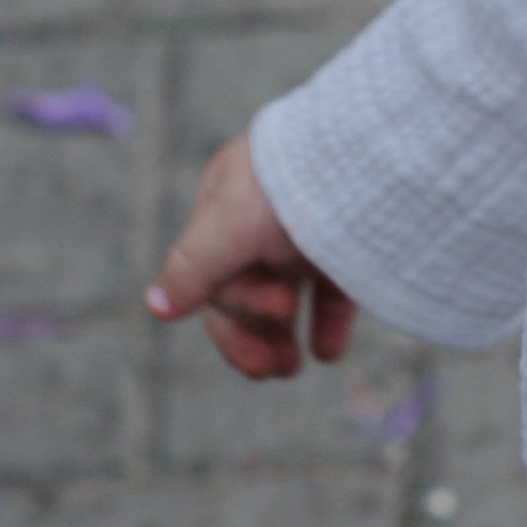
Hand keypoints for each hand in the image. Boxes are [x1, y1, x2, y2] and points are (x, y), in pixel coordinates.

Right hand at [145, 131, 357, 380]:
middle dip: (256, 335)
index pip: (213, 279)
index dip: (232, 324)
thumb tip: (155, 306)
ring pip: (287, 293)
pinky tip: (327, 353)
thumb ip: (193, 268)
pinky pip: (333, 290)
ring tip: (292, 369)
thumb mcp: (229, 225)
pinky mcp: (351, 243)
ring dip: (283, 337)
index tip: (261, 355)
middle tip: (276, 370)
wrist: (372, 155)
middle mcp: (263, 221)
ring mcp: (308, 231)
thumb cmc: (289, 184)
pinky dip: (327, 323)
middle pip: (246, 289)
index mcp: (225, 208)